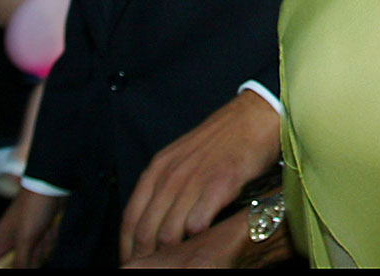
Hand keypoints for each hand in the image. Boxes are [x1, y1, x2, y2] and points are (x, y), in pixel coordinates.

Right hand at [0, 188, 62, 268]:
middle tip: (36, 238)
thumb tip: (19, 272)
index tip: (22, 265)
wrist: (51, 187)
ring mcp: (27, 240)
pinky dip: (51, 239)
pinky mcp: (40, 236)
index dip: (6, 270)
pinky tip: (50, 227)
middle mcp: (12, 243)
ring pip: (37, 258)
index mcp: (0, 243)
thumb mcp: (25, 239)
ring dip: (44, 246)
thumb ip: (20, 262)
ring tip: (44, 230)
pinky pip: (46, 248)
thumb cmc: (32, 209)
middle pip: (21, 266)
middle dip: (34, 255)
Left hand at [120, 91, 282, 262]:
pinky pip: (198, 224)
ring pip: (169, 233)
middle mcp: (170, 175)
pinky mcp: (220, 185)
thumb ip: (164, 186)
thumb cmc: (219, 141)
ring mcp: (194, 180)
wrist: (252, 117)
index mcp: (157, 169)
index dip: (127, 245)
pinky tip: (200, 245)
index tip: (130, 261)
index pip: (130, 217)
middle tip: (152, 268)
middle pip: (146, 230)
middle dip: (146, 256)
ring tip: (175, 264)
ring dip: (170, 254)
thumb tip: (151, 220)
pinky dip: (196, 240)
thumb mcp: (180, 159)